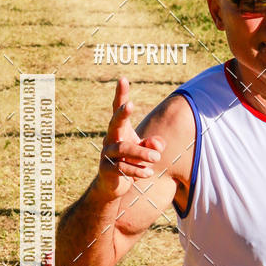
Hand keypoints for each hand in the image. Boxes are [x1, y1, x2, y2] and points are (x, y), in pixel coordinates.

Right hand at [96, 78, 164, 198]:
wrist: (113, 186)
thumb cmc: (131, 162)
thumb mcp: (146, 152)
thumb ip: (153, 145)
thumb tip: (158, 145)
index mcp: (120, 130)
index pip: (118, 109)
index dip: (121, 94)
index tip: (123, 79)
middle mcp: (110, 139)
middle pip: (114, 123)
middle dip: (121, 114)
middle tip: (129, 105)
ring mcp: (106, 154)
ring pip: (123, 149)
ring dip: (141, 153)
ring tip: (157, 158)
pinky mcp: (106, 169)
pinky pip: (122, 168)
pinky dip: (138, 170)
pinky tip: (149, 173)